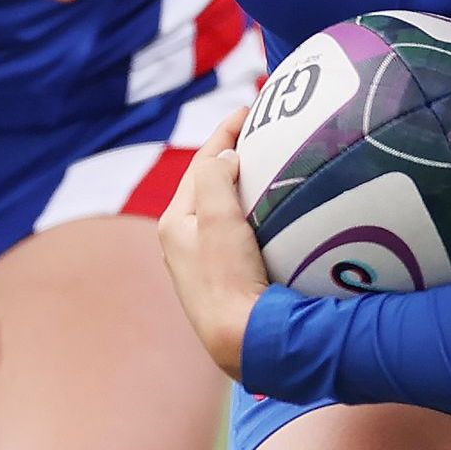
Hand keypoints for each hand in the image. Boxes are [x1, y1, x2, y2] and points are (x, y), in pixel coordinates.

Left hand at [156, 143, 270, 376]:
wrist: (240, 341)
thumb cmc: (226, 278)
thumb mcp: (216, 218)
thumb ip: (215, 178)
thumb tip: (225, 155)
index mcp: (175, 223)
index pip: (202, 164)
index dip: (225, 132)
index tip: (249, 108)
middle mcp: (184, 242)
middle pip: (210, 184)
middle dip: (232, 156)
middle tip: (261, 131)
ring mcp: (206, 263)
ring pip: (224, 210)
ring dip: (244, 186)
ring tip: (270, 166)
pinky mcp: (228, 281)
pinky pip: (239, 234)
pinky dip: (253, 214)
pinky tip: (275, 216)